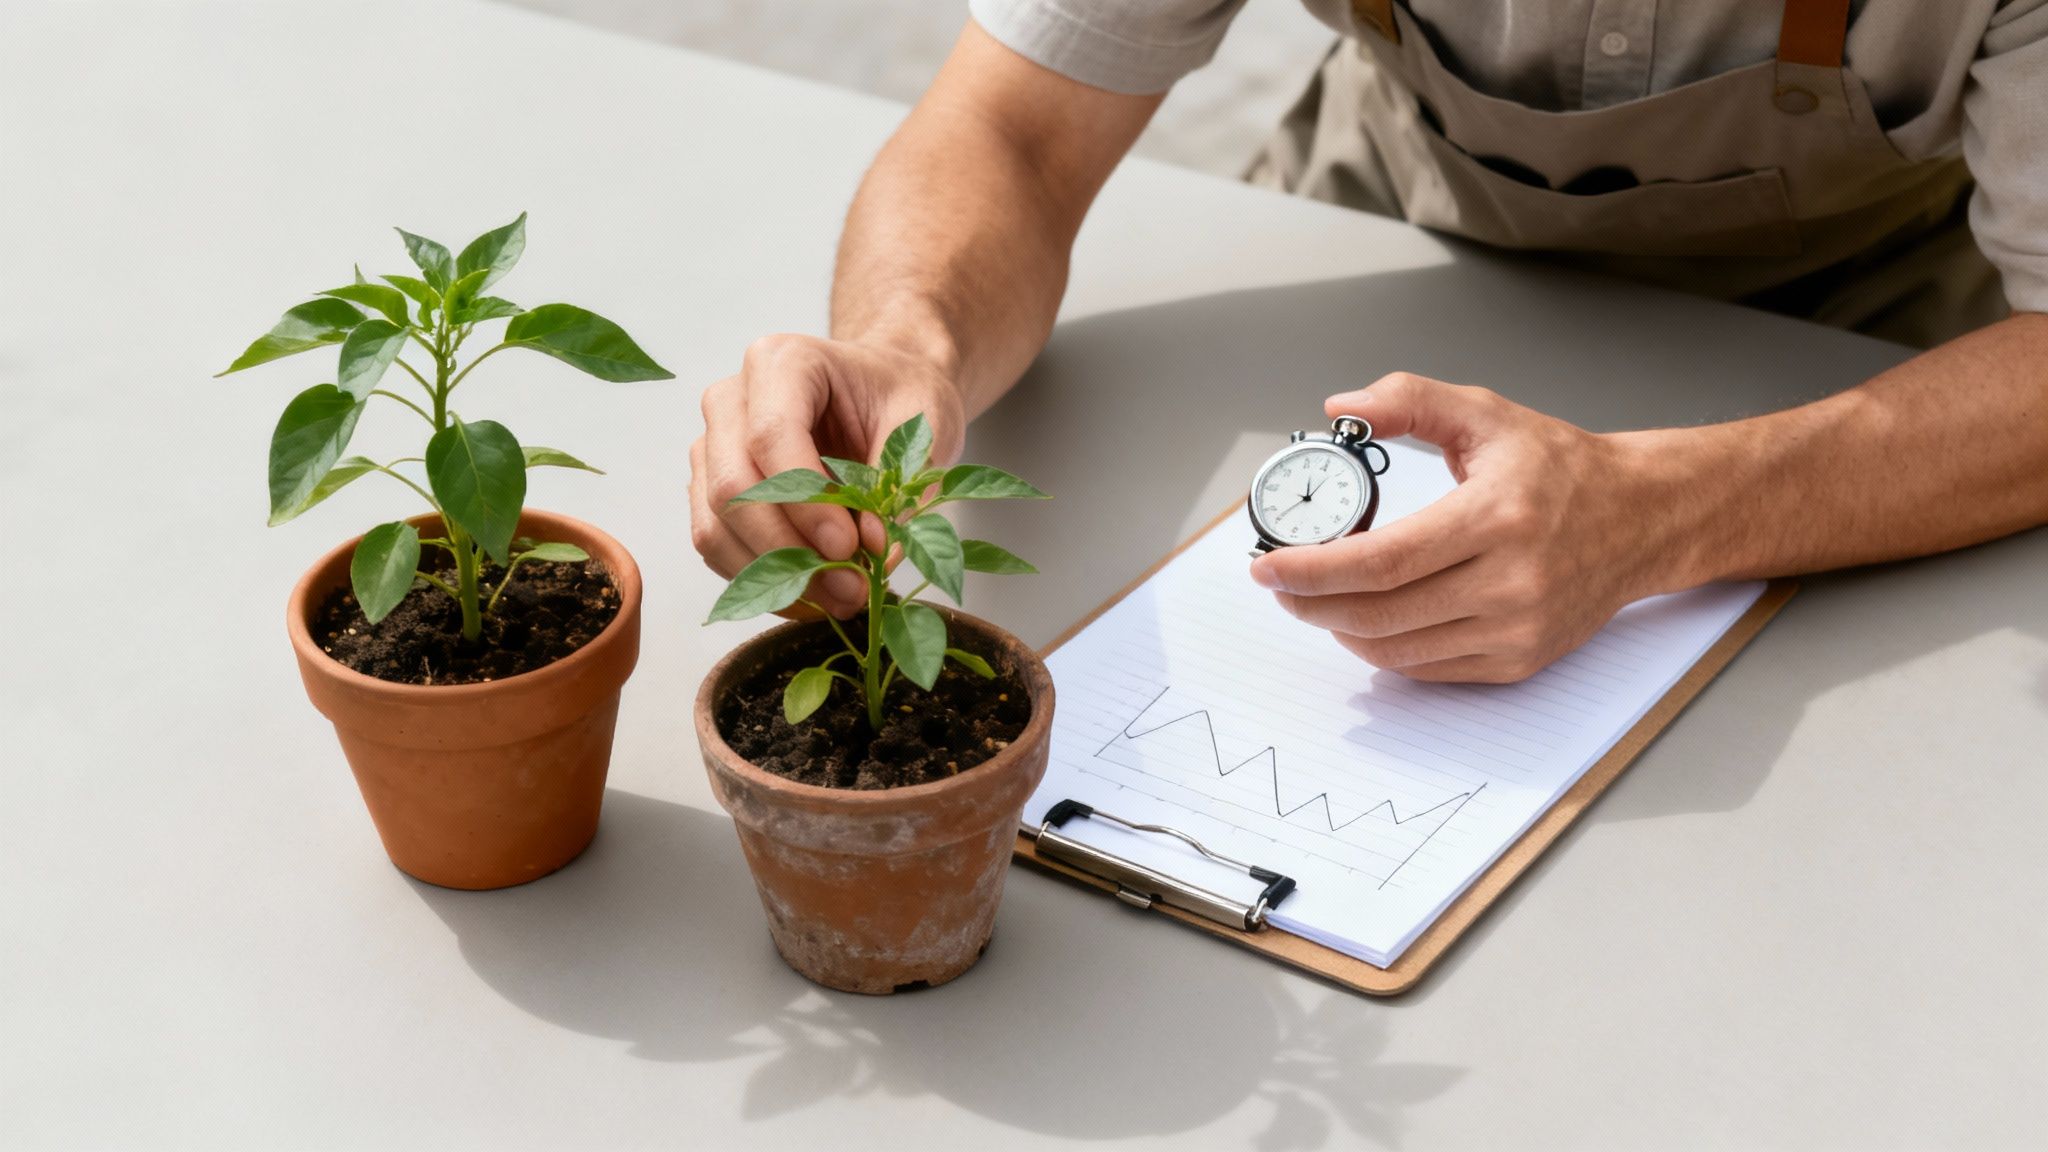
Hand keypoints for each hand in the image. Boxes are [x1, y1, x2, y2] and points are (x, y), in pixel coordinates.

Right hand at [690, 333, 964, 616]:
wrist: (883, 390)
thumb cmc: (901, 396)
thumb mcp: (923, 427)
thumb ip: (900, 487)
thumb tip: (874, 555)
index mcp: (781, 362)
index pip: (770, 436)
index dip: (807, 503)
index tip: (851, 547)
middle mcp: (730, 399)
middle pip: (732, 487)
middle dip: (789, 551)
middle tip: (851, 590)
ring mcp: (713, 446)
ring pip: (715, 525)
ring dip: (773, 577)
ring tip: (839, 599)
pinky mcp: (710, 489)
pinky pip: (717, 546)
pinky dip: (761, 582)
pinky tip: (812, 595)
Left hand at [1250, 373, 1680, 682]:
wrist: (1642, 518)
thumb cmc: (1563, 468)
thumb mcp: (1487, 414)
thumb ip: (1411, 401)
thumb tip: (1342, 408)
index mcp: (1497, 518)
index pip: (1384, 560)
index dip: (1315, 570)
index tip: (1269, 566)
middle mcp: (1510, 581)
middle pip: (1381, 611)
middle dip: (1313, 603)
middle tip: (1280, 585)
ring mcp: (1517, 629)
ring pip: (1397, 648)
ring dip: (1341, 630)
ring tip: (1315, 601)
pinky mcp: (1520, 659)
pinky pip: (1428, 668)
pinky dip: (1383, 649)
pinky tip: (1365, 621)